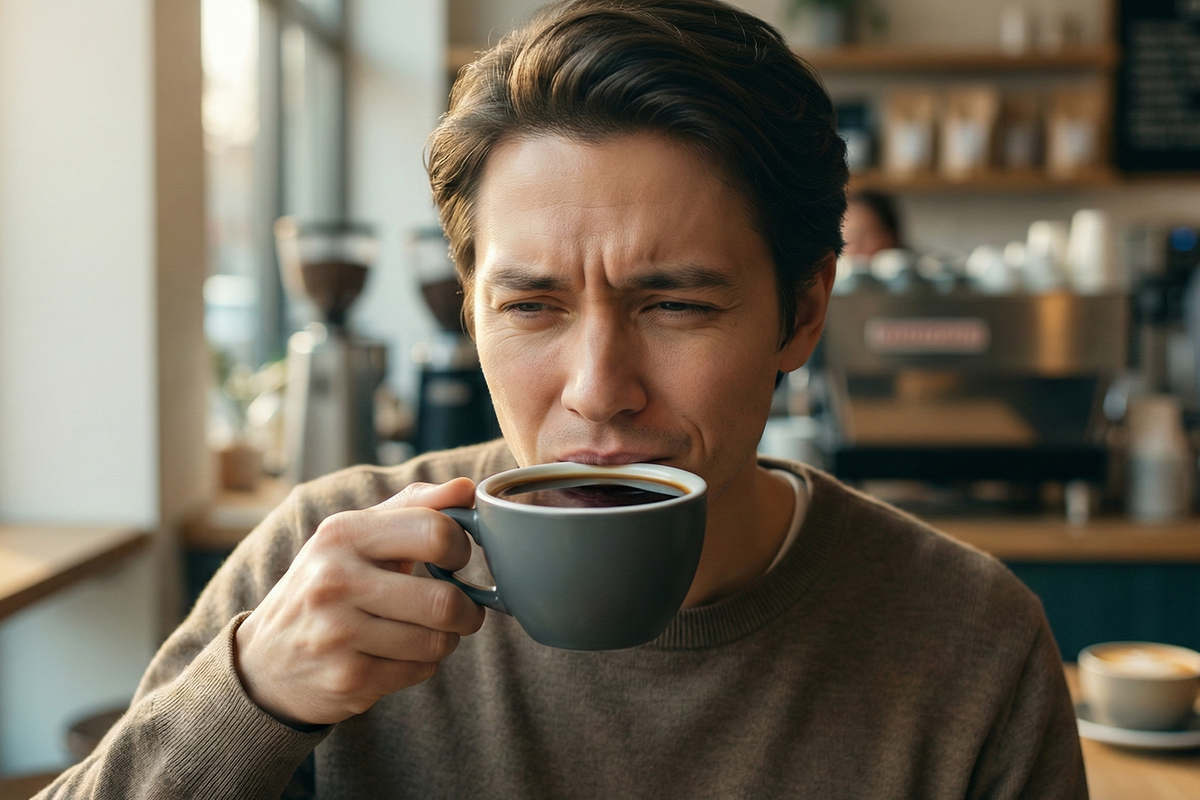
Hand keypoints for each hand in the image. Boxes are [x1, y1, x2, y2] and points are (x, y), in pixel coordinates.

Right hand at [233, 478, 485, 725]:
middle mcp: (334, 581)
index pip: (435, 533)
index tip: (456, 559)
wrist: (265, 660)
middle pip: (444, 600)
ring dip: (445, 639)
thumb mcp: (357, 534)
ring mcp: (338, 633)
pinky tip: (398, 654)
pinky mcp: (348, 678)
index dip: (461, 548)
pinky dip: (423, 664)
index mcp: (342, 534)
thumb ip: (414, 506)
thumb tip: (467, 489)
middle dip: (468, 610)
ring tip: (425, 631)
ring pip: (438, 641)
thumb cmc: (328, 583)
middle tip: (462, 609)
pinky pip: (421, 670)